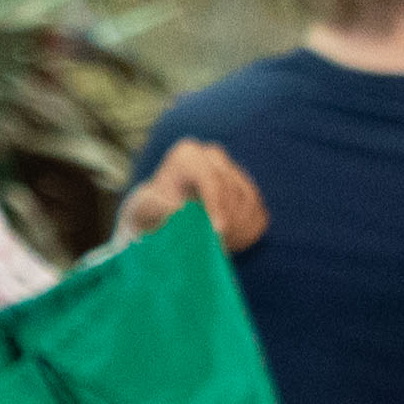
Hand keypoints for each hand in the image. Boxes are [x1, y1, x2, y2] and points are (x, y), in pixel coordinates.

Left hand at [118, 137, 269, 252]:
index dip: (217, 206)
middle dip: (228, 222)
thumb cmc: (150, 211)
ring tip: (220, 248)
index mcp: (188, 154)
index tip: (217, 232)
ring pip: (250, 202)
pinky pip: (259, 214)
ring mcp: (234, 172)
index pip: (211, 178)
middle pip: (234, 191)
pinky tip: (230, 244)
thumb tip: (181, 210)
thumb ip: (158, 207)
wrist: (162, 217)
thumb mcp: (145, 209)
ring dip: (239, 230)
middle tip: (216, 248)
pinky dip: (248, 233)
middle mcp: (214, 157)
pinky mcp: (248, 192)